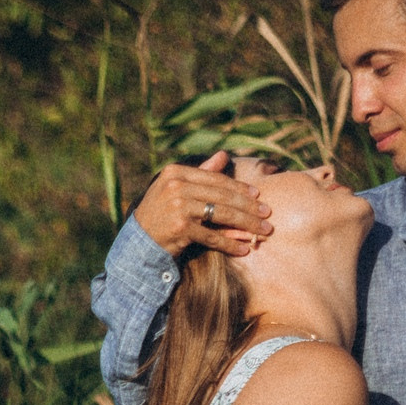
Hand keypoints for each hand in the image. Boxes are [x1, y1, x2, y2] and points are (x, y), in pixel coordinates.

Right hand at [133, 153, 272, 257]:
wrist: (138, 244)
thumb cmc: (160, 215)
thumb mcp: (176, 189)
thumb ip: (201, 172)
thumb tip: (223, 154)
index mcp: (175, 172)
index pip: (216, 179)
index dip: (239, 188)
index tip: (258, 196)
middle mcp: (176, 186)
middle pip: (222, 196)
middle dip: (249, 207)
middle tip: (267, 215)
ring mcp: (177, 206)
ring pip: (222, 214)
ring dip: (246, 224)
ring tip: (263, 232)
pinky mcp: (180, 228)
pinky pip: (212, 236)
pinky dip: (230, 244)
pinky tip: (244, 249)